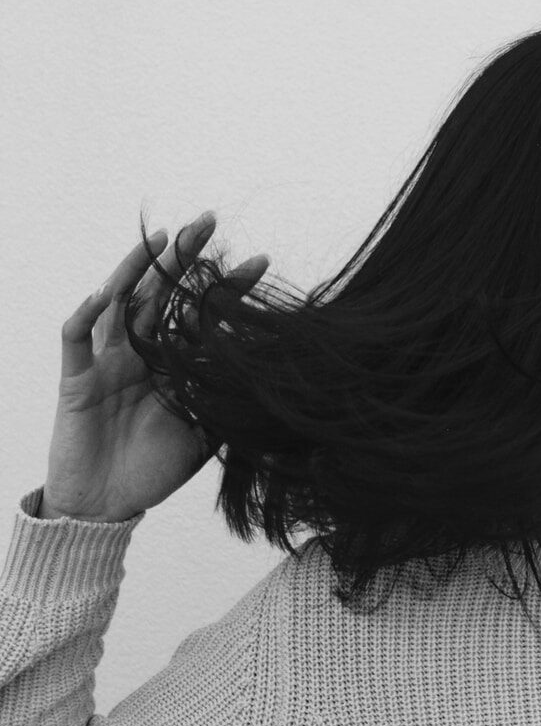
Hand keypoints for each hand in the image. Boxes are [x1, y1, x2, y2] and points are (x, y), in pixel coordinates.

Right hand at [41, 214, 268, 522]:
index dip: (229, 287)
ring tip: (160, 239)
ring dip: (137, 269)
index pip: (204, 314)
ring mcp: (107, 363)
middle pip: (162, 293)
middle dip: (184, 257)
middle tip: (209, 220)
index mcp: (173, 363)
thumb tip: (279, 384)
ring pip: (119, 304)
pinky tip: (102, 293)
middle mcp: (141, 353)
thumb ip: (231, 403)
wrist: (107, 506)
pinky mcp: (76, 382)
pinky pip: (76, 342)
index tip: (263, 260)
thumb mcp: (206, 433)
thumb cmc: (155, 468)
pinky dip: (86, 316)